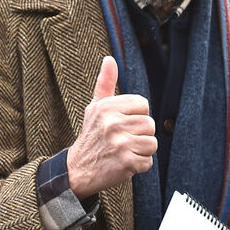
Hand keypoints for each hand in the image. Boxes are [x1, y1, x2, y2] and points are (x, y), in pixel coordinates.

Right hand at [66, 56, 156, 197]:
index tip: (123, 124)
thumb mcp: (95, 108)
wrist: (77, 170)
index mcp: (107, 107)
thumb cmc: (91, 136)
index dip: (136, 116)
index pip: (143, 105)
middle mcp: (113, 123)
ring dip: (141, 151)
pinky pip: (148, 161)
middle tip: (123, 140)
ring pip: (152, 143)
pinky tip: (124, 163)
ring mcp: (120, 143)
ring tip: (124, 151)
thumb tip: (109, 59)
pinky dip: (139, 165)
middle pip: (150, 124)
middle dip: (140, 135)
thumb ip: (105, 84)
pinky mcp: (126, 162)